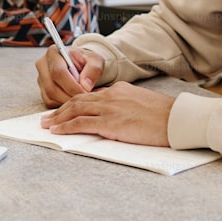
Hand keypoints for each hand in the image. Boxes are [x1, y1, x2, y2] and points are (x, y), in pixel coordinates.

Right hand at [35, 46, 103, 106]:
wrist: (82, 65)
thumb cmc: (87, 61)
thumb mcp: (95, 60)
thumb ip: (93, 69)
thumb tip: (85, 85)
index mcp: (54, 52)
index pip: (58, 72)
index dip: (72, 85)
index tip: (86, 92)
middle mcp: (43, 65)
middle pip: (52, 87)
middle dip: (71, 96)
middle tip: (87, 98)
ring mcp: (41, 79)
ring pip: (51, 97)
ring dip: (68, 101)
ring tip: (84, 98)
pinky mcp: (43, 91)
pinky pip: (51, 103)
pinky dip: (64, 104)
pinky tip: (76, 100)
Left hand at [39, 81, 172, 146]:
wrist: (175, 118)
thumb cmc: (164, 116)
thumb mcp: (141, 103)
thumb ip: (125, 105)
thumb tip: (114, 115)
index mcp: (118, 90)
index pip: (90, 95)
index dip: (74, 103)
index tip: (64, 110)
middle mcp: (111, 96)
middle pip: (78, 100)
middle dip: (60, 109)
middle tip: (47, 118)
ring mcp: (109, 108)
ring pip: (75, 110)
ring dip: (58, 118)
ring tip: (46, 125)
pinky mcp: (110, 123)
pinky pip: (81, 123)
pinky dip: (66, 126)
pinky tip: (57, 131)